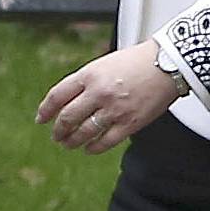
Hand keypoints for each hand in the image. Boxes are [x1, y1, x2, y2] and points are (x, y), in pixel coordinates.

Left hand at [37, 43, 179, 154]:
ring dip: (72, 141)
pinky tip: (89, 149)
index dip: (46, 110)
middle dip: (58, 130)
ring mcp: (114, 110)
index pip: (57, 96)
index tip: (41, 119)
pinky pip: (105, 142)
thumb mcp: (104, 64)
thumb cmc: (137, 61)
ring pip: (83, 132)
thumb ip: (86, 81)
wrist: (168, 64)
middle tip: (56, 136)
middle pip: (67, 117)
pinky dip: (93, 148)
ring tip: (68, 144)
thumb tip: (68, 101)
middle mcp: (99, 92)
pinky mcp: (129, 123)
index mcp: (90, 74)